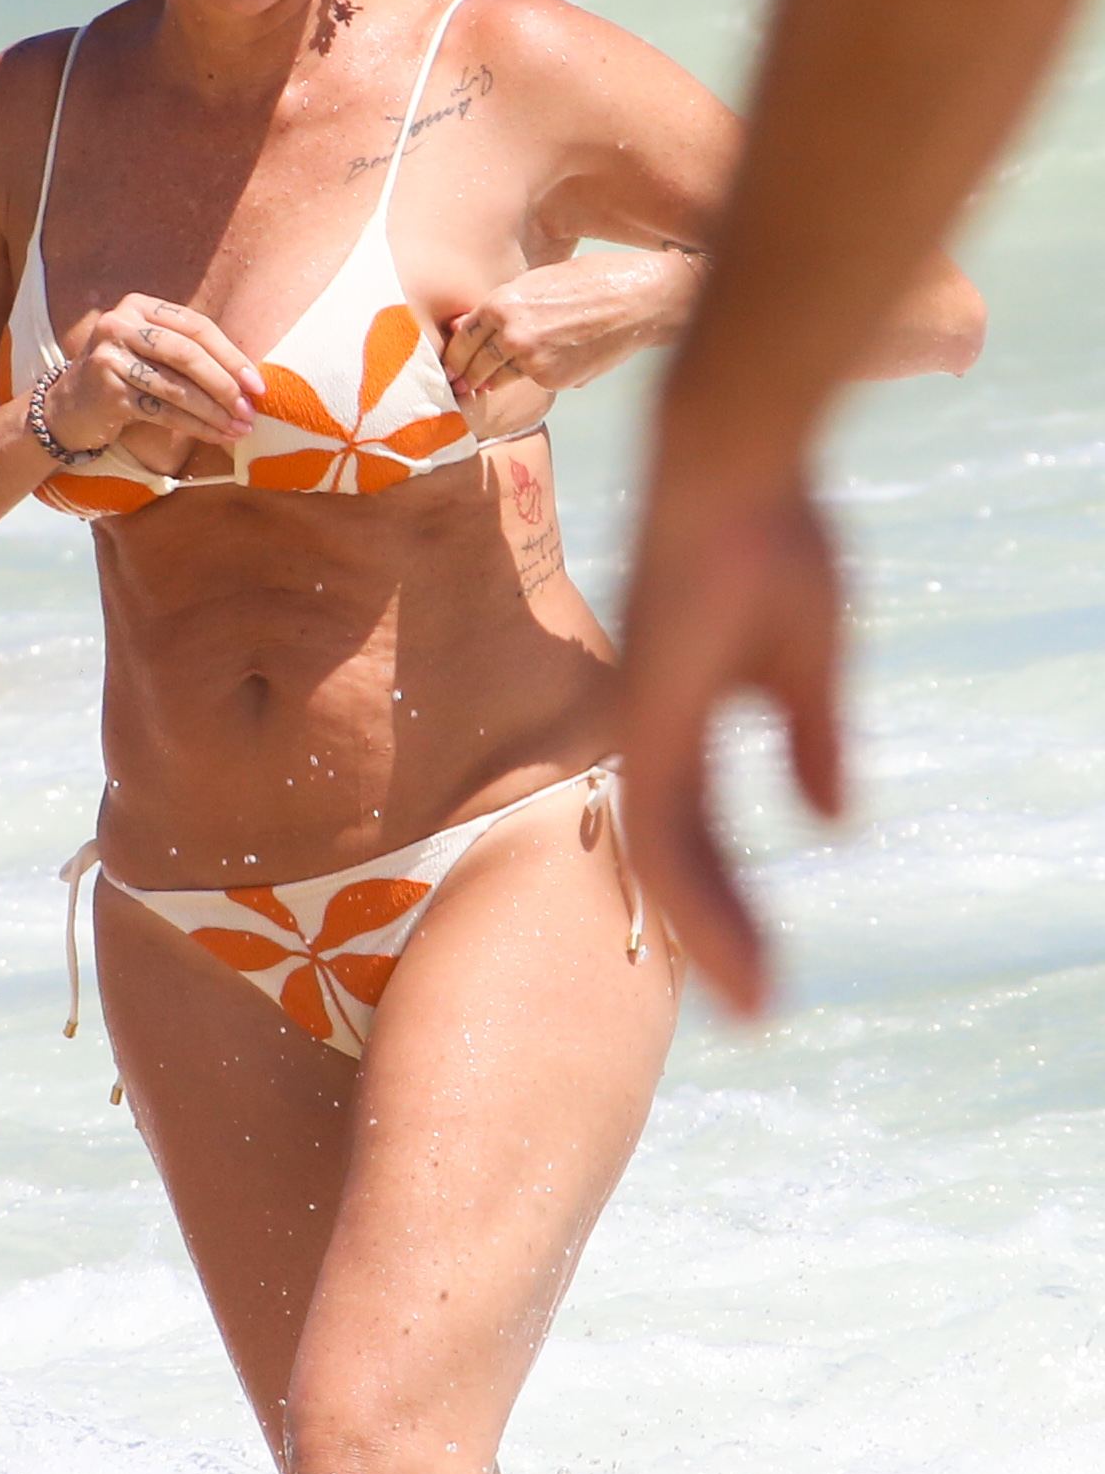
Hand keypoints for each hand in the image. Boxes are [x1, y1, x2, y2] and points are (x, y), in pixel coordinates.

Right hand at [46, 296, 263, 462]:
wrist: (68, 408)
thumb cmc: (125, 377)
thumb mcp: (150, 350)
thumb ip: (189, 351)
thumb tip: (248, 377)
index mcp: (139, 305)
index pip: (196, 327)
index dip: (231, 355)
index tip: (256, 384)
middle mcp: (120, 325)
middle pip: (187, 354)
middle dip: (225, 385)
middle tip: (250, 410)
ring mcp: (110, 357)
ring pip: (176, 387)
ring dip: (214, 412)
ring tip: (239, 428)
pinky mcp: (107, 391)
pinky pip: (162, 411)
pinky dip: (194, 426)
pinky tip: (215, 435)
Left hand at [441, 249, 698, 417]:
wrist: (640, 302)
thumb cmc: (592, 282)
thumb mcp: (538, 283)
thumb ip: (503, 307)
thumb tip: (466, 328)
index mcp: (501, 303)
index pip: (463, 336)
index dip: (453, 353)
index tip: (448, 364)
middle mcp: (511, 334)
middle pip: (473, 364)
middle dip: (463, 375)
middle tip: (455, 386)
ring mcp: (532, 361)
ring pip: (499, 377)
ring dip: (490, 381)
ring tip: (478, 388)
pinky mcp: (553, 379)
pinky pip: (533, 381)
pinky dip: (531, 378)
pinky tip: (539, 370)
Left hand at [619, 444, 845, 1016]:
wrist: (734, 464)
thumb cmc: (770, 535)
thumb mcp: (807, 656)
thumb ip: (808, 737)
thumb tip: (831, 821)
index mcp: (682, 714)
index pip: (697, 829)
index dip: (728, 896)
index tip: (765, 964)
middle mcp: (649, 729)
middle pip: (678, 856)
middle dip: (718, 933)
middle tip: (758, 1009)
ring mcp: (642, 723)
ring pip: (665, 860)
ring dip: (710, 933)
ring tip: (755, 1005)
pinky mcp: (648, 715)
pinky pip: (662, 826)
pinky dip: (696, 891)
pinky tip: (727, 942)